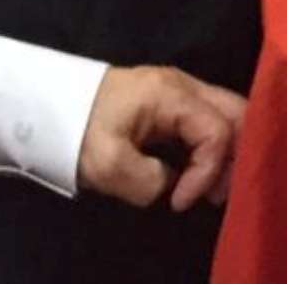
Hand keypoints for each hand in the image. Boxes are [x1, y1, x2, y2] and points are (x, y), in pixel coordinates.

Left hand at [78, 64, 247, 211]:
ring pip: (228, 114)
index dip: (207, 172)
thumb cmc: (79, 131)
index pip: (217, 132)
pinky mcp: (171, 101)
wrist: (48, 106)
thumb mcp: (108, 164)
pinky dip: (213, 147)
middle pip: (238, 112)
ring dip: (227, 152)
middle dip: (236, 155)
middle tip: (216, 193)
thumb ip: (150, 182)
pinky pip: (209, 119)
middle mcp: (185, 85)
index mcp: (172, 94)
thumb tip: (170, 186)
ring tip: (207, 189)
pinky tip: (197, 172)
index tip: (178, 201)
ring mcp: (180, 90)